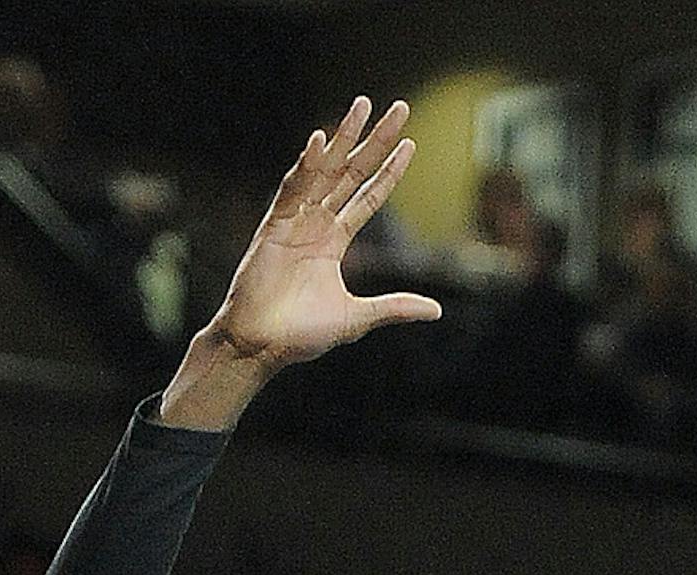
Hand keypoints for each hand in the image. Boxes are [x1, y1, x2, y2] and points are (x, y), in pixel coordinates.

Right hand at [207, 104, 440, 369]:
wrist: (261, 346)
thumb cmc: (301, 334)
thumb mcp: (357, 318)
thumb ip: (394, 307)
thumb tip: (436, 310)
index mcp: (334, 240)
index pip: (368, 197)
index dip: (389, 171)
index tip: (410, 145)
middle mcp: (316, 222)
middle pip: (352, 172)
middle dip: (375, 140)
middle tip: (398, 108)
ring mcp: (294, 220)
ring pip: (324, 170)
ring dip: (343, 138)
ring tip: (362, 106)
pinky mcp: (273, 226)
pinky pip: (291, 190)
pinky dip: (305, 167)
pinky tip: (320, 143)